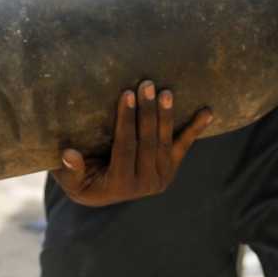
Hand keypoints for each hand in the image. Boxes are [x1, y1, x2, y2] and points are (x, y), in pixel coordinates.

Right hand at [58, 81, 212, 207]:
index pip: (125, 146)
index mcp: (120, 185)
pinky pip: (183, 147)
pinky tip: (207, 112)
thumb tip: (69, 154)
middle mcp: (144, 184)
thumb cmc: (79, 179)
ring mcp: (161, 177)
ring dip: (167, 115)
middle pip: (148, 142)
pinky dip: (195, 128)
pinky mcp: (170, 169)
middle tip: (147, 84)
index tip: (127, 94)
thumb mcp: (69, 180)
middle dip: (148, 112)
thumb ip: (70, 170)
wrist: (99, 192)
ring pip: (166, 142)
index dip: (127, 121)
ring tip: (166, 91)